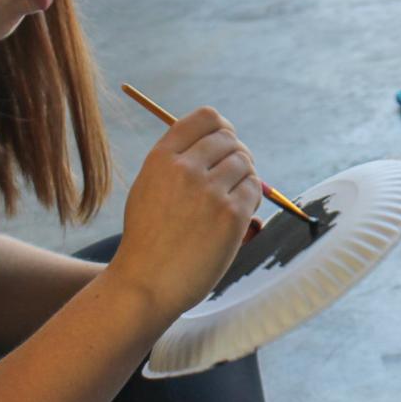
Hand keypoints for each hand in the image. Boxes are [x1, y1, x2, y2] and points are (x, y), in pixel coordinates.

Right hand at [106, 108, 261, 316]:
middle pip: (230, 139)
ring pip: (245, 163)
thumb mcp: (148, 188)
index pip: (206, 118)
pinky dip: (251, 199)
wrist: (146, 283)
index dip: (222, 129)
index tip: (224, 145)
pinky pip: (254, 189)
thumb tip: (219, 141)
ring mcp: (208, 191)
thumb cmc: (148, 240)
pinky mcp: (230, 215)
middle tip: (231, 179)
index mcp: (161, 158)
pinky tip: (237, 216)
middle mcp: (184, 169)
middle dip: (236, 155)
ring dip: (244, 178)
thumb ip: (176, 162)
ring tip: (229, 202)